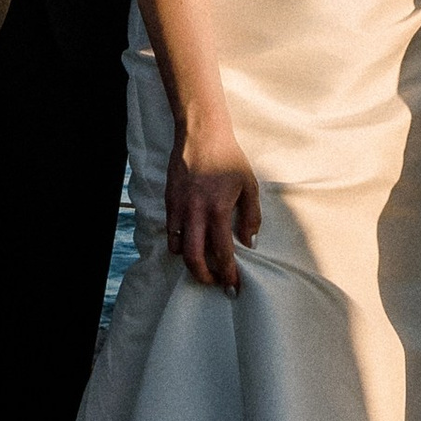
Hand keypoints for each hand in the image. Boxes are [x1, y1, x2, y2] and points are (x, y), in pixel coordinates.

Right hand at [168, 120, 259, 293]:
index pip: (222, 251)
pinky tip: (191, 244)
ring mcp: (179, 207)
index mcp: (218, 209)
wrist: (201, 134)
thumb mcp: (249, 185)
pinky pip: (171, 232)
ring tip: (203, 266)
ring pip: (178, 248)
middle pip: (194, 257)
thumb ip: (251, 216)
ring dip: (190, 262)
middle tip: (215, 283)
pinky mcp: (169, 201)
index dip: (228, 273)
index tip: (233, 286)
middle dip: (204, 277)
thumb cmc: (229, 158)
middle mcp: (196, 212)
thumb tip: (249, 242)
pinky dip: (179, 244)